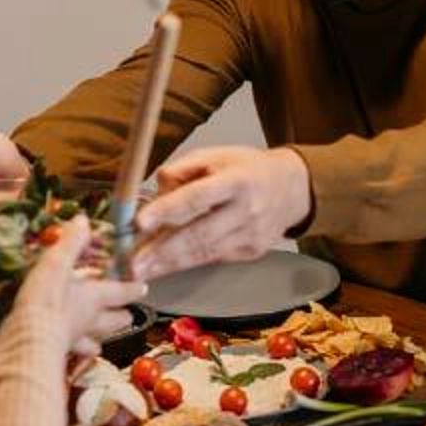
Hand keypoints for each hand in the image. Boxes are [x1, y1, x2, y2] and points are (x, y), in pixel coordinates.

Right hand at [15, 216, 148, 355]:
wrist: (28, 339)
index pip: (120, 291)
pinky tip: (70, 350)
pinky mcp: (58, 351)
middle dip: (121, 317)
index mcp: (93, 296)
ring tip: (100, 343)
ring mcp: (75, 338)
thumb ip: (71, 243)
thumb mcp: (57, 263)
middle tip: (128, 316)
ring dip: (98, 338)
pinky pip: (72, 351)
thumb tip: (83, 220)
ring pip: (94, 340)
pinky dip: (75, 350)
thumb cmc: (46, 299)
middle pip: (112, 321)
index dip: (132, 288)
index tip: (144, 288)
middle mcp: (89, 319)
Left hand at [130, 146, 311, 281]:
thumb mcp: (216, 155)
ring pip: (203, 253)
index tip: (140, 223)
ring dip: (168, 264)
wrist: (292, 189)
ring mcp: (250, 236)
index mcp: (237, 180)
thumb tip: (153, 192)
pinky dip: (186, 263)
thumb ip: (182, 170)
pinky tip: (164, 266)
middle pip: (199, 235)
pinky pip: (212, 258)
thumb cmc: (248, 169)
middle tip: (133, 263)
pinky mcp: (251, 252)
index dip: (167, 211)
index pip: (197, 198)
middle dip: (162, 252)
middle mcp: (246, 211)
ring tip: (141, 271)